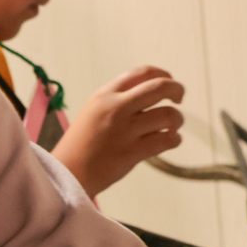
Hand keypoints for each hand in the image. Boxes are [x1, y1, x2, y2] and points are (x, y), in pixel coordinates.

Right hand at [52, 66, 185, 196]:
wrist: (66, 173)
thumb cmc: (81, 144)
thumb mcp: (93, 110)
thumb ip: (118, 100)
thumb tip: (153, 93)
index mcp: (105, 94)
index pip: (142, 73)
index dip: (163, 74)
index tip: (169, 81)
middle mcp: (116, 107)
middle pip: (160, 87)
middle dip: (177, 90)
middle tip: (179, 99)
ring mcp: (125, 130)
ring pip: (168, 115)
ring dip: (177, 120)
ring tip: (173, 127)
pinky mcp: (132, 152)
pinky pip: (166, 140)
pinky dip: (174, 139)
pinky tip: (171, 141)